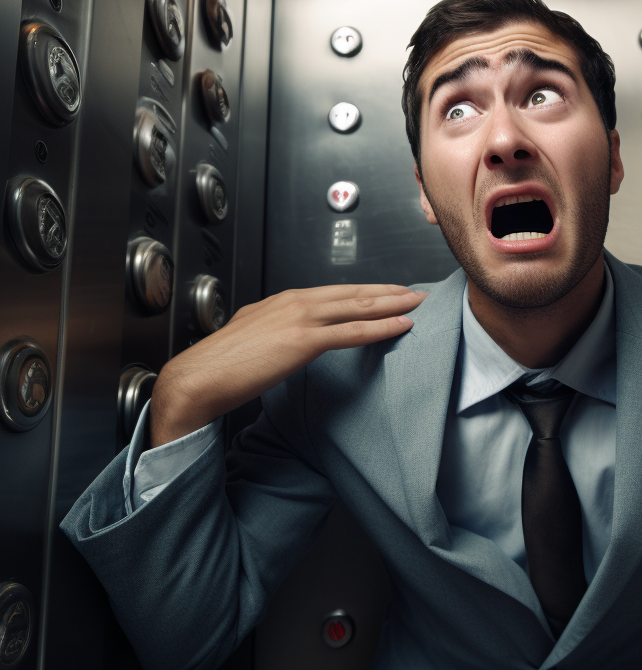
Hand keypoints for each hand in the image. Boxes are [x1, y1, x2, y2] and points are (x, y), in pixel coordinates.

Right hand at [149, 284, 427, 447]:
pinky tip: (399, 327)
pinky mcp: (303, 341)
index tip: (386, 291)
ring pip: (357, 307)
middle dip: (386, 291)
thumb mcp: (253, 336)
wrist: (198, 378)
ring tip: (415, 304)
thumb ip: (277, 331)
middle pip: (352, 293)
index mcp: (281, 301)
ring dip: (391, 304)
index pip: (334, 292)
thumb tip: (291, 336)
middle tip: (413, 291)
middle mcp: (293, 302)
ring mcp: (299, 319)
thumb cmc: (220, 365)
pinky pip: (352, 332)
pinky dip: (380, 327)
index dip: (364, 291)